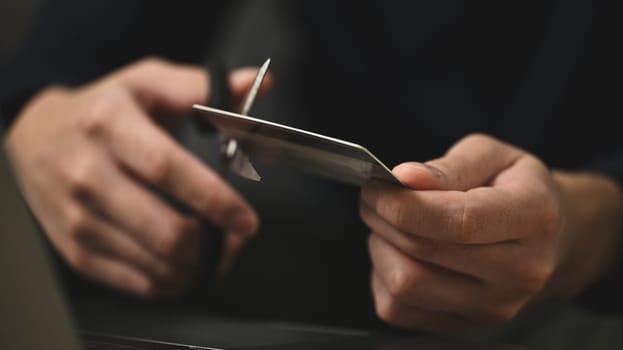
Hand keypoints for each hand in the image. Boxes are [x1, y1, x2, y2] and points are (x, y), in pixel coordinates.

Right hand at [4, 57, 265, 297]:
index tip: (248, 220)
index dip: (214, 200)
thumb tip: (257, 83)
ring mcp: (78, 219)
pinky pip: (139, 284)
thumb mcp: (146, 83)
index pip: (167, 170)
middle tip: (239, 236)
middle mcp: (87, 176)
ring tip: (220, 249)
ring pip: (157, 266)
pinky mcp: (75, 251)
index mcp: (109, 127)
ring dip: (201, 266)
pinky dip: (175, 281)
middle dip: (214, 245)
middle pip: (164, 232)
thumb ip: (202, 87)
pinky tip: (189, 262)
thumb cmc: (102, 110)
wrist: (34, 138)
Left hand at [360, 133, 622, 331]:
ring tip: (389, 225)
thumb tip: (405, 177)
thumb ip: (449, 166)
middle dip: (383, 219)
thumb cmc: (519, 190)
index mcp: (533, 218)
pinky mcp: (465, 325)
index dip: (404, 204)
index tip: (376, 186)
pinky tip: (399, 254)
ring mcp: (493, 307)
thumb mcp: (494, 156)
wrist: (553, 240)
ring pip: (405, 285)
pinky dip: (383, 277)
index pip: (459, 221)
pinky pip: (398, 309)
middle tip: (374, 197)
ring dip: (381, 248)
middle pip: (423, 252)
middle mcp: (519, 272)